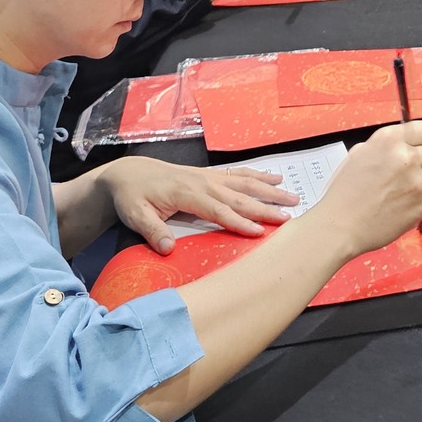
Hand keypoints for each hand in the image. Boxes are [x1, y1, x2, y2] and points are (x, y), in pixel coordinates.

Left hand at [101, 156, 300, 251]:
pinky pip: (239, 174)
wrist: (129, 173)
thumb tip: (169, 248)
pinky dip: (258, 176)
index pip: (218, 210)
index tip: (260, 232)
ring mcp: (208, 177)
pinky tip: (274, 178)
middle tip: (289, 217)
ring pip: (244, 182)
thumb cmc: (132, 197)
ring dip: (269, 190)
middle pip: (239, 196)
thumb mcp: (135, 216)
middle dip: (265, 207)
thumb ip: (152, 231)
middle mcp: (203, 182)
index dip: (239, 221)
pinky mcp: (210, 175)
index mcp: (187, 193)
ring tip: (292, 196)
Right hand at [307, 122, 421, 258]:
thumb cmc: (344, 192)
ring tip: (405, 189)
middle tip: (410, 172)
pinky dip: (419, 200)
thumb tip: (403, 145)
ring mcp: (418, 181)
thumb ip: (385, 147)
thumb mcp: (359, 155)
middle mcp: (407, 157)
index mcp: (389, 140)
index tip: (418, 147)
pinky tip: (401, 204)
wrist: (341, 226)